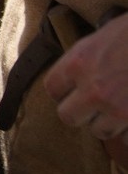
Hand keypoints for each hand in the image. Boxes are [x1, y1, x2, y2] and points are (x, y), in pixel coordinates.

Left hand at [44, 14, 127, 148]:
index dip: (62, 90)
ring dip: (106, 122)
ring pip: (98, 130)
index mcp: (79, 62)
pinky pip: (125, 138)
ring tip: (118, 107)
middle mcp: (93, 89)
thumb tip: (73, 76)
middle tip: (92, 105)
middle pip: (68, 116)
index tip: (70, 89)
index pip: (52, 88)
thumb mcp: (102, 36)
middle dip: (79, 112)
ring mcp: (116, 108)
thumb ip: (84, 59)